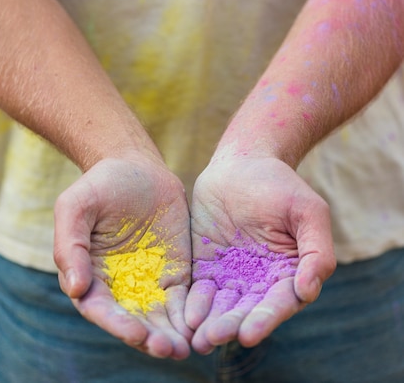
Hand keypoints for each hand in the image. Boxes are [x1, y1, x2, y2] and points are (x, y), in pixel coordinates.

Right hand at [54, 155, 192, 359]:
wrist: (137, 166)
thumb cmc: (100, 185)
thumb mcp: (76, 206)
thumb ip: (71, 245)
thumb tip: (75, 288)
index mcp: (90, 277)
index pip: (101, 309)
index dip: (117, 324)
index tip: (136, 334)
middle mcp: (119, 288)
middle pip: (133, 322)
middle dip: (150, 339)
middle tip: (168, 349)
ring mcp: (149, 282)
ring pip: (160, 319)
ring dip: (171, 336)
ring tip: (185, 347)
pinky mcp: (175, 273)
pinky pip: (184, 300)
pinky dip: (192, 316)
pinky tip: (202, 326)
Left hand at [185, 155, 335, 352]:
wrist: (242, 162)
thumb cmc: (280, 184)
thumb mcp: (308, 211)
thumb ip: (316, 251)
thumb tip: (307, 291)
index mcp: (289, 273)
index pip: (278, 303)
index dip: (264, 319)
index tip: (248, 335)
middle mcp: (261, 281)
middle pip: (246, 311)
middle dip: (230, 326)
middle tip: (213, 339)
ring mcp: (232, 275)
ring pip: (221, 306)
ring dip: (210, 324)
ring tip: (197, 339)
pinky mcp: (206, 265)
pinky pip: (199, 289)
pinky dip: (193, 303)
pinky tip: (186, 316)